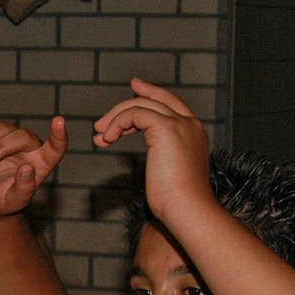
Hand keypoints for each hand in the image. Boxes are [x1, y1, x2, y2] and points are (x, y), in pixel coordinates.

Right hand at [0, 117, 67, 216]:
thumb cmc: (3, 202)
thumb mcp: (14, 201)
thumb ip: (24, 188)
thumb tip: (28, 168)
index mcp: (41, 163)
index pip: (56, 147)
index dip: (59, 135)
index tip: (59, 121)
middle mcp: (29, 147)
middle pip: (21, 136)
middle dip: (1, 146)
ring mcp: (10, 138)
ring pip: (1, 127)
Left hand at [90, 80, 210, 227]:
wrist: (187, 208)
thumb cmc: (177, 201)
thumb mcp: (172, 172)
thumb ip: (165, 157)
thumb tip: (155, 158)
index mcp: (194, 133)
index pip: (172, 103)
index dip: (152, 93)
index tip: (135, 86)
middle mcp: (190, 124)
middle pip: (155, 100)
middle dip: (125, 105)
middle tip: (102, 122)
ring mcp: (180, 124)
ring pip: (141, 106)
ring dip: (115, 119)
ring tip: (99, 136)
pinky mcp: (166, 128)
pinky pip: (134, 114)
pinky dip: (117, 124)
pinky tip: (107, 140)